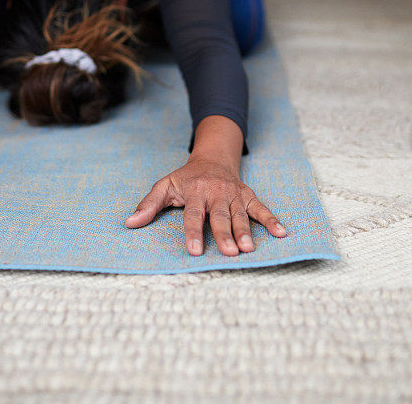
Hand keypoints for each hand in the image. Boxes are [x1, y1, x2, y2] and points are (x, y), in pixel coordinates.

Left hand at [125, 157, 285, 255]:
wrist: (213, 158)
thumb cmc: (186, 178)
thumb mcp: (164, 186)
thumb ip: (149, 205)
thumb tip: (129, 223)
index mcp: (195, 192)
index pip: (193, 215)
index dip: (193, 233)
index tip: (195, 251)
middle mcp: (216, 193)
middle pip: (221, 216)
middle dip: (225, 234)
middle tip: (229, 253)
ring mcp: (234, 194)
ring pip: (241, 215)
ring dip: (246, 231)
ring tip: (249, 249)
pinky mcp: (248, 195)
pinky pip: (261, 208)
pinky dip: (271, 219)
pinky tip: (281, 233)